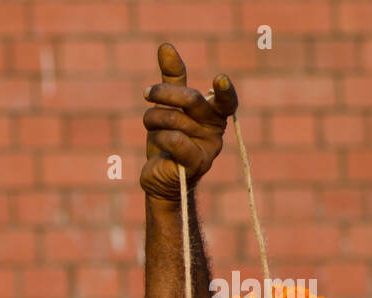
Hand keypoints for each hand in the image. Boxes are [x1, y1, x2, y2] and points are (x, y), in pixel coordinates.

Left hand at [139, 42, 237, 203]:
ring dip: (153, 121)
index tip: (219, 78)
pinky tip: (158, 144)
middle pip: (190, 100)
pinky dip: (160, 138)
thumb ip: (172, 78)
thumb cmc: (167, 140)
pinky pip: (175, 140)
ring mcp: (209, 148)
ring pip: (174, 120)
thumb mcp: (168, 107)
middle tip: (146, 92)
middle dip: (164, 93)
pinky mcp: (196, 164)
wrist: (160, 178)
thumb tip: (165, 46)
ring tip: (151, 128)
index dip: (224, 90)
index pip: (226, 99)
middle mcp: (216, 129)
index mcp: (215, 114)